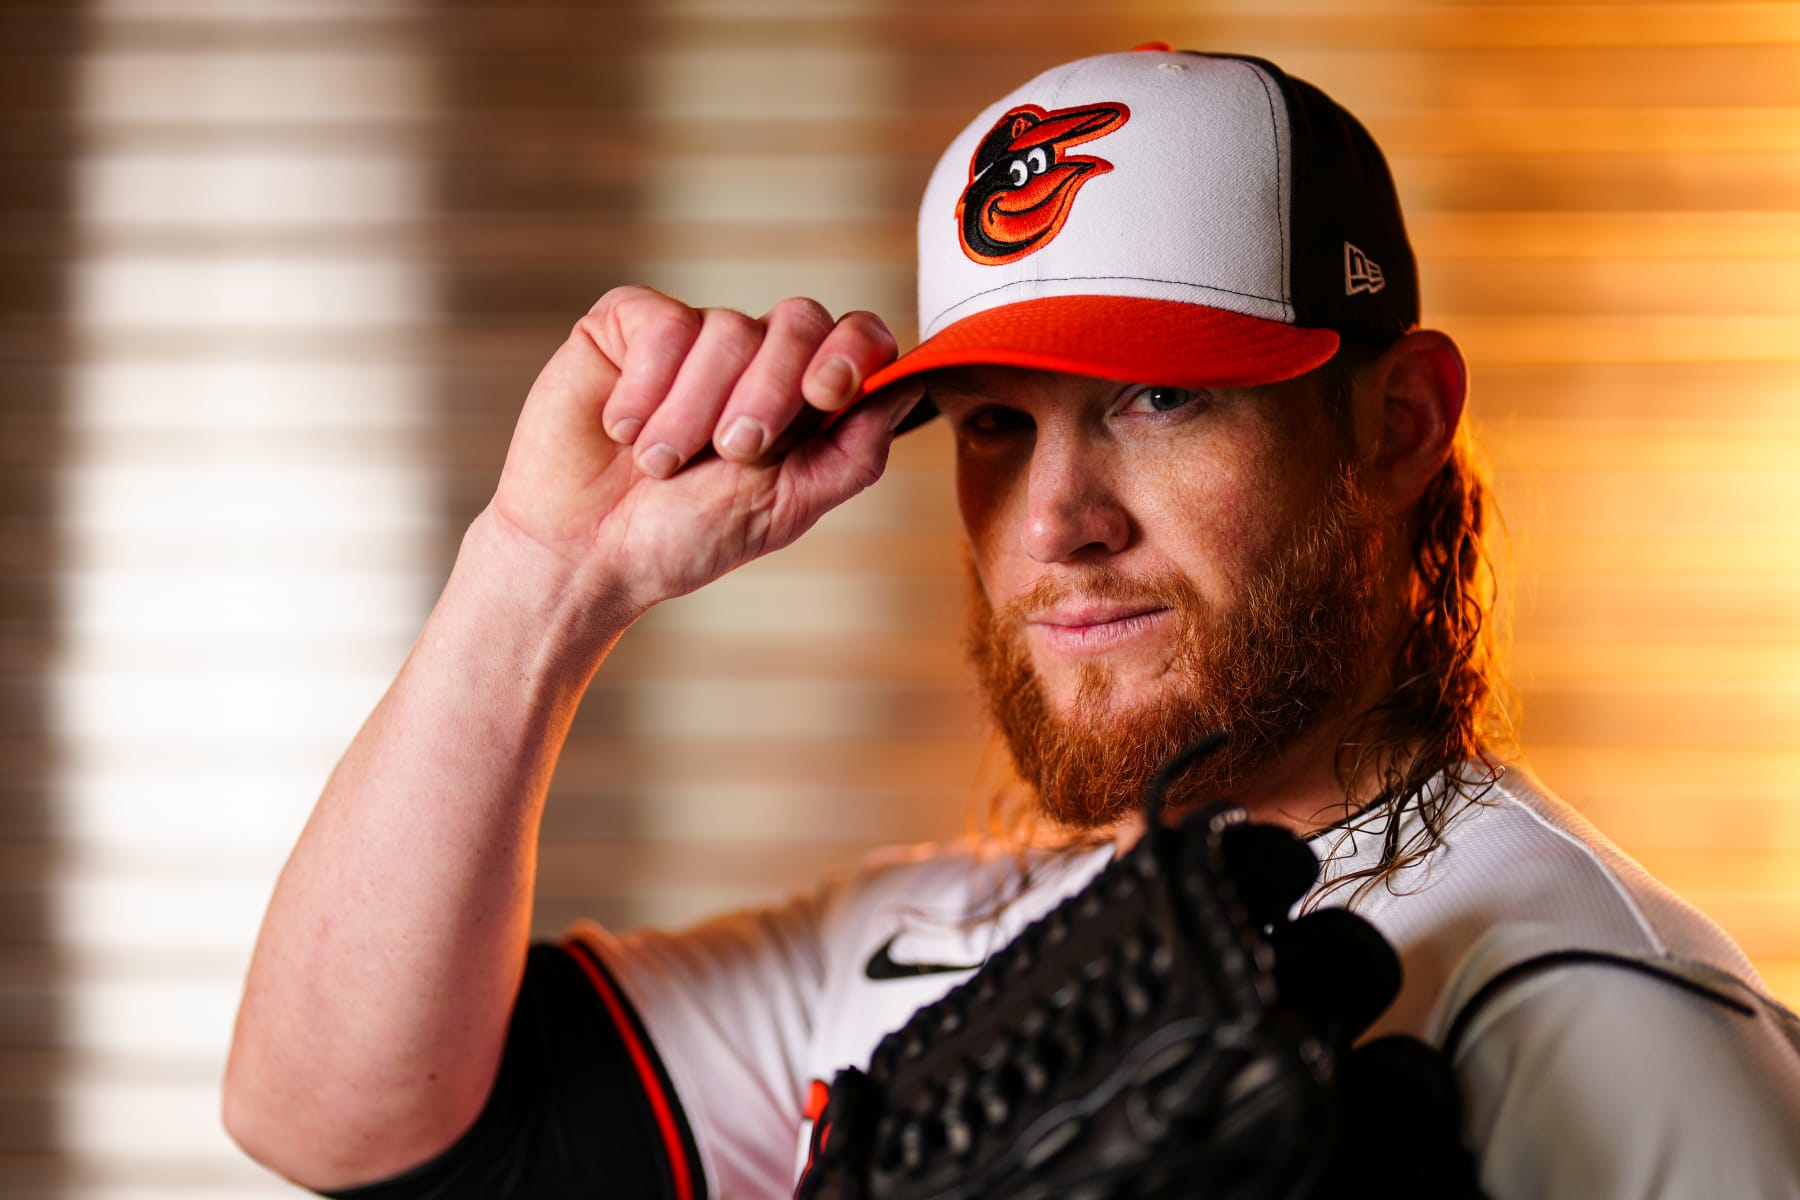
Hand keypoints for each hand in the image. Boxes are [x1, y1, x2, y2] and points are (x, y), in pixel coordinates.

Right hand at [486, 286, 921, 619]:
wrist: (584, 554)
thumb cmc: (681, 538)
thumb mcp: (785, 508)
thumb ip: (853, 454)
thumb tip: (908, 389)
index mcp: (803, 400)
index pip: (856, 338)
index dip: (852, 352)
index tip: (826, 394)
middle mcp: (754, 359)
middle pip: (799, 321)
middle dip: (770, 392)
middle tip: (731, 453)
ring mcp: (692, 338)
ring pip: (726, 328)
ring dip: (693, 412)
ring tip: (658, 465)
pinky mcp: (628, 325)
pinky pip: (661, 323)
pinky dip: (645, 387)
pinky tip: (622, 429)